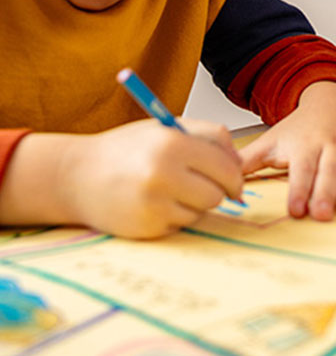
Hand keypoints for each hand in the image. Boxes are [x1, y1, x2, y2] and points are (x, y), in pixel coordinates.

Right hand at [0, 119, 243, 238]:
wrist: (76, 176)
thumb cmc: (126, 150)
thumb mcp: (167, 128)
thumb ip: (209, 136)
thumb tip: (240, 164)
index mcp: (173, 143)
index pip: (226, 164)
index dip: (236, 175)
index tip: (235, 181)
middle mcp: (164, 173)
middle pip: (218, 192)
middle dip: (218, 191)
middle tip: (206, 186)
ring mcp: (154, 203)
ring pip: (202, 211)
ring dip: (195, 204)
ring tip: (172, 190)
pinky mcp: (147, 227)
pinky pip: (181, 225)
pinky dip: (176, 216)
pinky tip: (155, 203)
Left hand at [238, 81, 335, 220]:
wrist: (330, 102)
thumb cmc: (298, 130)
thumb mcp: (271, 140)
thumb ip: (247, 159)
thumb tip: (219, 174)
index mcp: (306, 144)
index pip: (303, 168)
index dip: (300, 188)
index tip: (296, 209)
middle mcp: (332, 146)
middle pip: (331, 170)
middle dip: (326, 192)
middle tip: (321, 214)